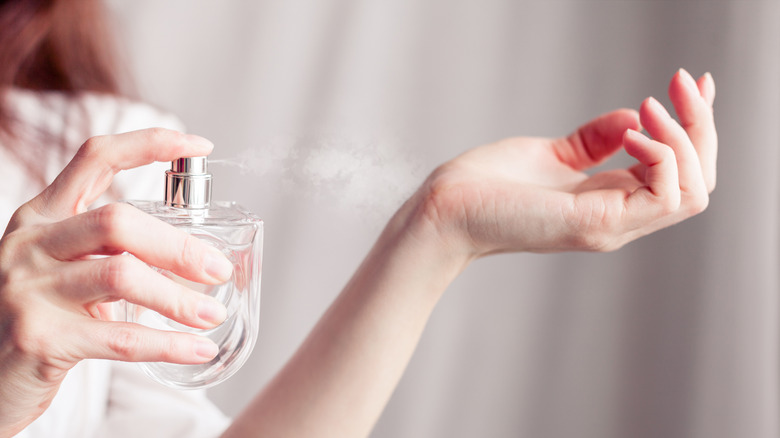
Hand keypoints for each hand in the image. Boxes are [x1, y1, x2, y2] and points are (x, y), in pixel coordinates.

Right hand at [0, 129, 230, 435]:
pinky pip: (120, 338)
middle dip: (177, 246)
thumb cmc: (39, 320)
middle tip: (218, 269)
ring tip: (212, 314)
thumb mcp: (63, 271)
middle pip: (116, 221)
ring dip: (178, 298)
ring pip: (121, 276)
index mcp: (40, 217)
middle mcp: (29, 244)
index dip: (149, 144)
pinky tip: (198, 348)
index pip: (95, 157)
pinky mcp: (38, 339)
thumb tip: (193, 256)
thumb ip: (108, 252)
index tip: (199, 145)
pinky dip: (168, 344)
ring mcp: (28, 290)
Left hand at [415, 69, 715, 256]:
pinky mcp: (596, 224)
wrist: (445, 210)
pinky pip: (664, 196)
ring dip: (684, 139)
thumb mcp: (551, 154)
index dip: (697, 128)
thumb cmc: (486, 187)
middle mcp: (619, 218)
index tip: (697, 84)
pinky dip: (661, 155)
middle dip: (701, 126)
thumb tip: (633, 117)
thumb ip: (593, 142)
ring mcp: (611, 225)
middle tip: (682, 82)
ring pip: (693, 190)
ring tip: (650, 106)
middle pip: (698, 180)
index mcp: (610, 202)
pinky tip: (633, 131)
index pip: (679, 173)